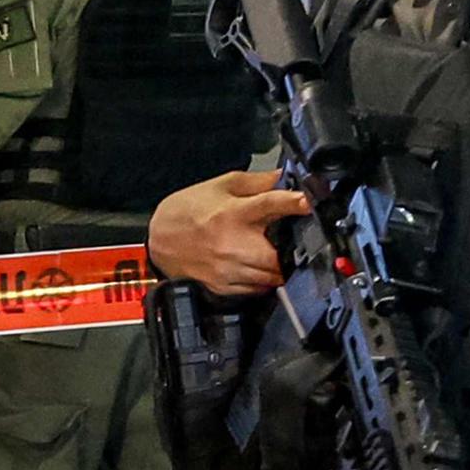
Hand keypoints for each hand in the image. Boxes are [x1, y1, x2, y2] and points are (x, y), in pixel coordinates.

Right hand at [148, 169, 304, 293]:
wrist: (159, 238)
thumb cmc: (188, 210)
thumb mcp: (220, 185)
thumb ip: (255, 182)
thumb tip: (283, 178)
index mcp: (233, 213)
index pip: (271, 204)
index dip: (296, 202)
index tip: (310, 203)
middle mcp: (233, 244)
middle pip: (280, 254)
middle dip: (290, 249)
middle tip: (292, 240)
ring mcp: (229, 269)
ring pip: (272, 277)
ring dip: (279, 266)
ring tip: (275, 253)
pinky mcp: (224, 286)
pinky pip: (258, 290)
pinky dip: (264, 280)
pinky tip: (259, 267)